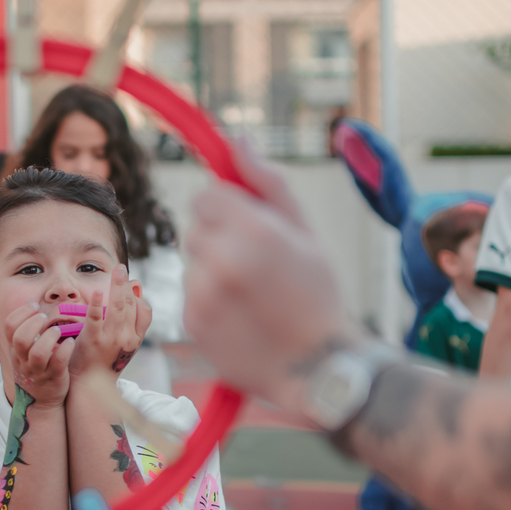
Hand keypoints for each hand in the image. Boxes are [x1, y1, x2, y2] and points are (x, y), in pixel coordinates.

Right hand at [3, 301, 74, 407]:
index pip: (9, 327)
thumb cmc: (36, 371)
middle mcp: (23, 361)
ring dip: (49, 337)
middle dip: (34, 322)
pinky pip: (58, 362)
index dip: (21, 312)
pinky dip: (65, 349)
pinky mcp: (54, 378)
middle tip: (45, 317)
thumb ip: (25, 334)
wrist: (43, 402)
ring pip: (38, 353)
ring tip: (57, 331)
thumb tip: (31, 307)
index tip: (34, 305)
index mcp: (15, 351)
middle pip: (20, 338)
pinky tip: (70, 342)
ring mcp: (38, 371)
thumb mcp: (24, 354)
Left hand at [67, 265, 147, 376]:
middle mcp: (127, 338)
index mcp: (136, 339)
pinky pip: (96, 319)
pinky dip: (97, 305)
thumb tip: (135, 289)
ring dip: (117, 287)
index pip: (144, 311)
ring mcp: (110, 339)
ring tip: (116, 271)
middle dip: (126, 284)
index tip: (130, 284)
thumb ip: (130, 318)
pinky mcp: (92, 340)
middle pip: (131, 304)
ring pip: (118, 307)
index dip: (138, 296)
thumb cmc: (105, 361)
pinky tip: (98, 292)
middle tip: (120, 267)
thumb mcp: (124, 342)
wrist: (90, 386)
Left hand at [185, 141, 355, 409]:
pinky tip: (241, 318)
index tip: (249, 229)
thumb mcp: (306, 232)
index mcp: (254, 230)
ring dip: (214, 274)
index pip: (206, 197)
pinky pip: (191, 296)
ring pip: (194, 265)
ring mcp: (203, 293)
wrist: (318, 369)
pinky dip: (210, 303)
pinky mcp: (192, 323)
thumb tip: (236, 141)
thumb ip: (267, 183)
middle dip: (221, 242)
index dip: (227, 210)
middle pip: (197, 230)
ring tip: (252, 298)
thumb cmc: (319, 296)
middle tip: (258, 269)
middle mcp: (223, 259)